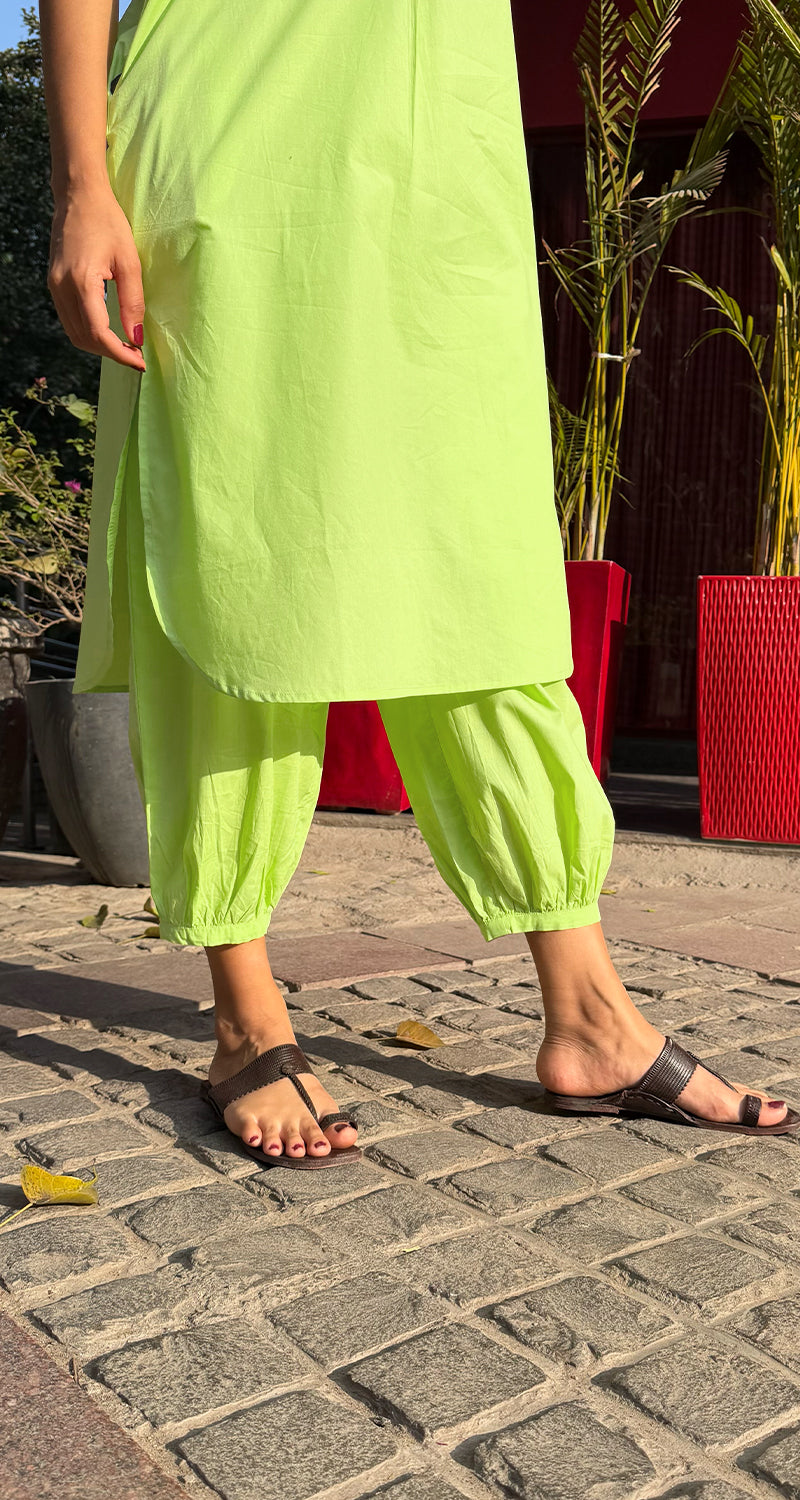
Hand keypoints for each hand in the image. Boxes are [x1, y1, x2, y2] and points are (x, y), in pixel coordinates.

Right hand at [47, 183, 146, 370]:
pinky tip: (109, 330)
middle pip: (84, 339)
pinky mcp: (53, 284)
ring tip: (125, 345)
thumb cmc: (107, 222)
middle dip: (111, 353)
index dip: (120, 354)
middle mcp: (61, 287)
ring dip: (99, 345)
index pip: (98, 334)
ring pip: (74, 333)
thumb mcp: (129, 261)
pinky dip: (89, 332)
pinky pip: (69, 319)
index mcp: (81, 282)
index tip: (141, 361)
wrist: (78, 195)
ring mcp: (54, 286)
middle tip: (136, 355)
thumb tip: (136, 337)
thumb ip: (132, 302)